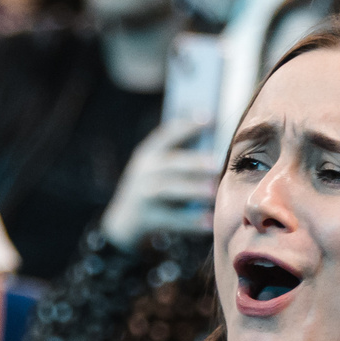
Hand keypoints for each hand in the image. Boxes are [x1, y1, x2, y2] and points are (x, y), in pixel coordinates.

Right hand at [103, 118, 222, 248]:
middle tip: (216, 164)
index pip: (168, 134)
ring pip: (169, 190)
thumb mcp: (158, 168)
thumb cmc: (153, 189)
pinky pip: (171, 220)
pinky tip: (209, 222)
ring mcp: (142, 195)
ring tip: (212, 192)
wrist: (123, 223)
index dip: (189, 125)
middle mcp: (144, 171)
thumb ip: (181, 155)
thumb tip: (216, 139)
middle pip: (171, 164)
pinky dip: (190, 222)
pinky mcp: (145, 219)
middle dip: (194, 162)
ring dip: (192, 190)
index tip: (211, 117)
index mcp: (149, 153)